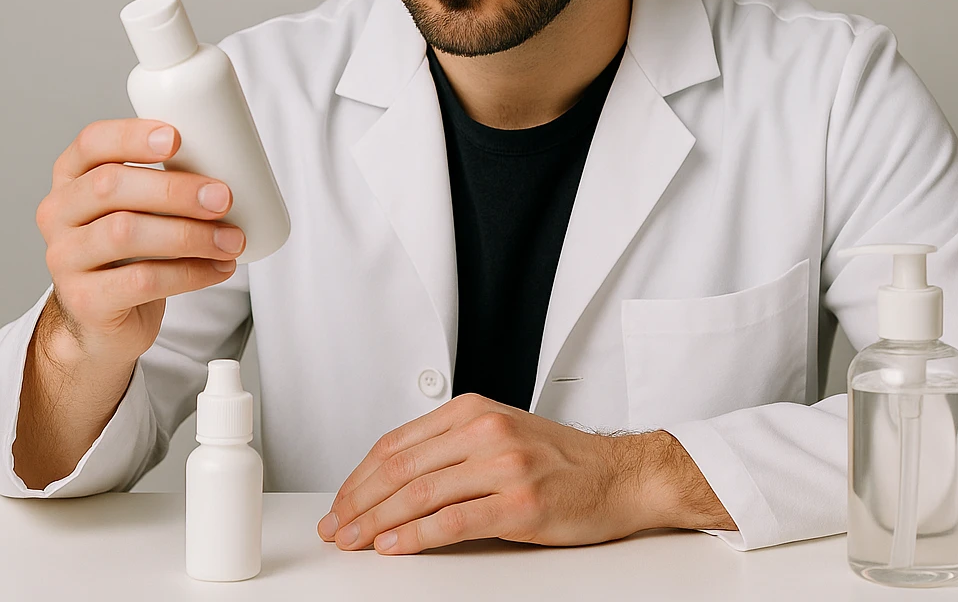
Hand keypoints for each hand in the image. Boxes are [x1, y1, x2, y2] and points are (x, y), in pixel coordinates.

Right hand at [33, 117, 246, 365]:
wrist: (104, 322)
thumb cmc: (129, 253)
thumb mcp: (137, 209)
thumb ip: (164, 182)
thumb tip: (229, 168)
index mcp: (72, 177)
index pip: (91, 143)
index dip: (131, 136)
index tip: (176, 138)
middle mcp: (58, 213)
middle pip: (110, 186)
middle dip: (174, 189)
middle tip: (223, 197)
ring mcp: (64, 258)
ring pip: (124, 233)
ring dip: (189, 234)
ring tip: (232, 240)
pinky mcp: (84, 300)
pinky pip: (141, 280)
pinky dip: (190, 273)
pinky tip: (219, 268)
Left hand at [315, 393, 735, 554]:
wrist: (621, 476)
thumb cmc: (562, 461)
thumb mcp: (500, 435)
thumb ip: (451, 449)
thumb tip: (391, 483)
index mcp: (474, 411)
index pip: (397, 444)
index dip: (359, 477)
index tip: (340, 502)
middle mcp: (485, 431)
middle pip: (400, 468)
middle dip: (358, 502)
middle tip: (336, 528)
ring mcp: (504, 465)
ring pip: (419, 494)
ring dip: (376, 522)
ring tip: (355, 541)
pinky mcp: (520, 503)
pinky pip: (453, 521)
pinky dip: (414, 536)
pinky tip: (394, 546)